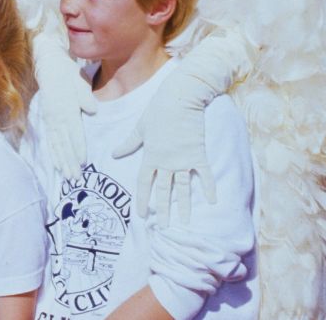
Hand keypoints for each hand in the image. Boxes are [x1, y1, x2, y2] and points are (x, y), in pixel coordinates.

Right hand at [33, 32, 95, 177]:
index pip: (74, 132)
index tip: (83, 161)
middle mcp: (56, 116)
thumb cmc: (68, 75)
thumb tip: (93, 110)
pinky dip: (53, 153)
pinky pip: (50, 140)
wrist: (49, 65)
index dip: (78, 147)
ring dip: (62, 162)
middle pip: (64, 143)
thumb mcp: (80, 82)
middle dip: (70, 161)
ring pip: (56, 145)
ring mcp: (50, 119)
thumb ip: (86, 97)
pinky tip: (57, 165)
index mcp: (67, 108)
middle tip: (76, 178)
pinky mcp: (46, 120)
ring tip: (67, 176)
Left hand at [112, 30, 250, 222]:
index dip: (143, 199)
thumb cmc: (158, 110)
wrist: (180, 98)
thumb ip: (129, 143)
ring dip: (184, 205)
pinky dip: (208, 187)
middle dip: (163, 209)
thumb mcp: (140, 128)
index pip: (145, 183)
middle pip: (163, 190)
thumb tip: (114, 153)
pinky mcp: (198, 153)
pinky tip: (211, 201)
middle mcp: (166, 161)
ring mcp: (183, 159)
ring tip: (185, 222)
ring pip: (183, 187)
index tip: (141, 215)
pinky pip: (204, 174)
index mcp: (150, 155)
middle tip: (164, 228)